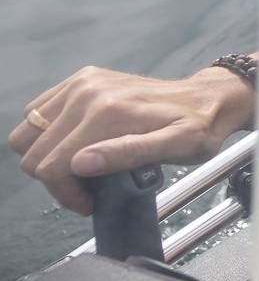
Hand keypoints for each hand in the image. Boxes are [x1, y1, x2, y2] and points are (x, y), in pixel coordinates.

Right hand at [8, 65, 251, 214]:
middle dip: (56, 179)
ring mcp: (82, 83)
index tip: (91, 201)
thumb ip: (129, 154)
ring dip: (48, 157)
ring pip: (27, 133)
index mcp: (107, 113)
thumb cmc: (199, 129)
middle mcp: (86, 93)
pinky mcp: (82, 79)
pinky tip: (78, 143)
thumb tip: (80, 163)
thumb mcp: (178, 148)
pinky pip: (38, 112)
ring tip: (82, 166)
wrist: (209, 97)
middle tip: (89, 188)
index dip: (66, 194)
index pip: (51, 167)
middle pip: (33, 153)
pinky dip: (48, 134)